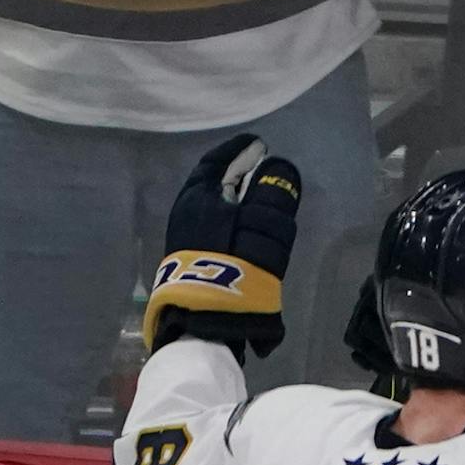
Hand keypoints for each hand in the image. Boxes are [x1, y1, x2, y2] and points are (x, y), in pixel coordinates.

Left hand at [148, 134, 302, 360]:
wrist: (206, 319)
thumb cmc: (235, 262)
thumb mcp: (262, 222)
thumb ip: (273, 192)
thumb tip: (278, 166)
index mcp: (197, 196)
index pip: (217, 161)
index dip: (239, 150)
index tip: (259, 145)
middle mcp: (186, 214)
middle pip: (212, 185)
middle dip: (237, 175)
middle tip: (261, 170)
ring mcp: (185, 241)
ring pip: (212, 211)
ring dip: (234, 203)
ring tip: (258, 201)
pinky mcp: (191, 266)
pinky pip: (214, 232)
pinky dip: (231, 225)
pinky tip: (246, 234)